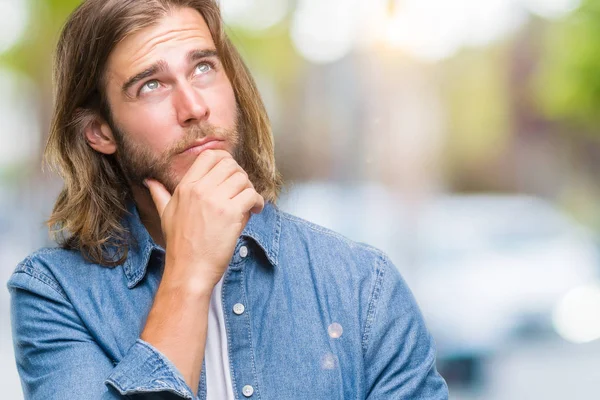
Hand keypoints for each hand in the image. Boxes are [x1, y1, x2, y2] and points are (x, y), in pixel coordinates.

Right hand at [145, 149, 264, 293]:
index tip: (231, 174)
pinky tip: (254, 211)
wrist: (188, 270)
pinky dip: (258, 202)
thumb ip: (160, 194)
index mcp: (185, 187)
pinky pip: (252, 195)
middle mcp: (200, 189)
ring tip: (249, 204)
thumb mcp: (166, 214)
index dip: (225, 160)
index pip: (209, 156)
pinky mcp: (231, 213)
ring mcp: (215, 200)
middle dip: (240, 175)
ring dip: (250, 190)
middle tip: (242, 190)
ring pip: (243, 179)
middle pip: (229, 165)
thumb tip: (149, 181)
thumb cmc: (179, 245)